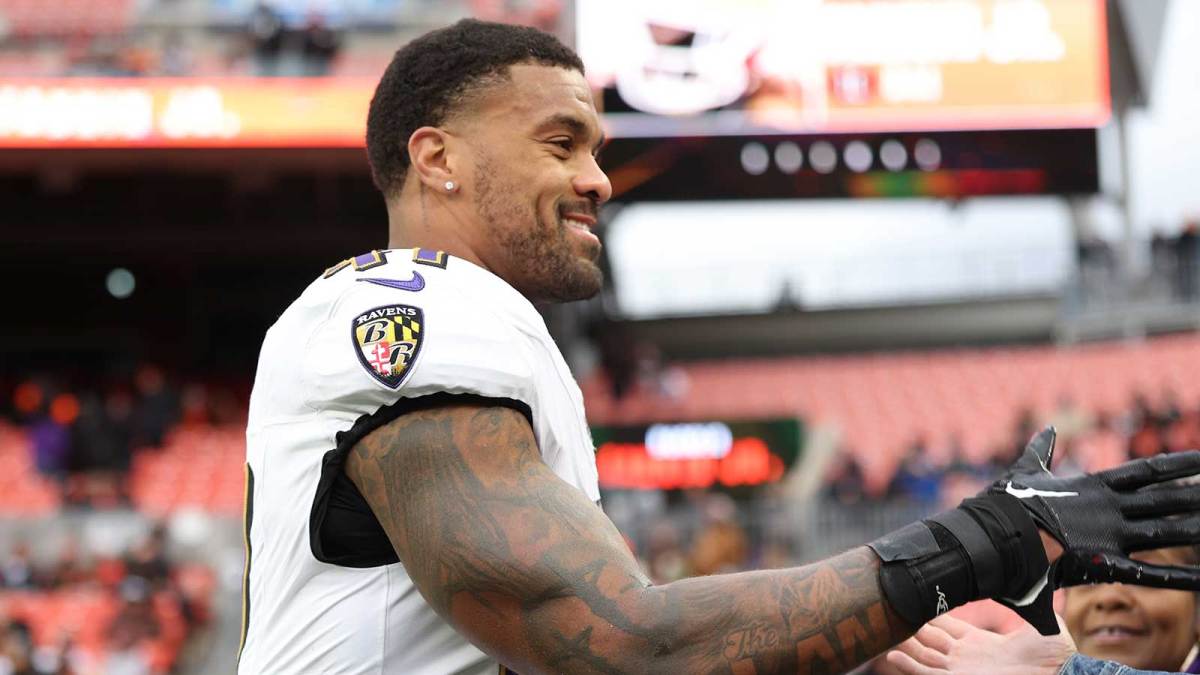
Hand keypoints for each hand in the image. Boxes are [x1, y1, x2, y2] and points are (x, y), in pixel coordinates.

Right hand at [886, 613, 1075, 674]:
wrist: (1057, 672)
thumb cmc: (1052, 652)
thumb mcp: (1037, 619)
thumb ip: (1026, 599)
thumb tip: (1028, 568)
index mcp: (981, 642)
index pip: (947, 626)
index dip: (931, 614)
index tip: (916, 599)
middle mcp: (967, 656)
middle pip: (930, 639)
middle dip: (911, 626)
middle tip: (891, 609)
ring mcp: (961, 670)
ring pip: (923, 655)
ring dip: (905, 644)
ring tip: (884, 630)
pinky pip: (927, 673)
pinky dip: (909, 666)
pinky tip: (892, 655)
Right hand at [985, 427, 1199, 632]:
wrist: (991, 534)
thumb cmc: (1003, 504)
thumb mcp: (1024, 471)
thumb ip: (1040, 451)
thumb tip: (1045, 429)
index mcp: (1093, 485)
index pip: (1146, 471)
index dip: (1179, 465)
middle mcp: (1109, 508)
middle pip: (1165, 500)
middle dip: (1198, 495)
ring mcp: (1109, 535)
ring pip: (1166, 531)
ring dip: (1197, 527)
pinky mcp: (1104, 564)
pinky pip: (1151, 574)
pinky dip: (1182, 577)